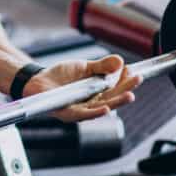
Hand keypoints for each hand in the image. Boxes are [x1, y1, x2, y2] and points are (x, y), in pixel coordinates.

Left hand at [21, 54, 142, 122]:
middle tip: (138, 80)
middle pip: (112, 98)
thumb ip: (102, 66)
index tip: (135, 72)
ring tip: (130, 96)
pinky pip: (83, 114)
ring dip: (117, 102)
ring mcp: (81, 110)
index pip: (116, 88)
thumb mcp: (84, 67)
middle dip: (126, 90)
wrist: (37, 81)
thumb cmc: (60, 76)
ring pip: (102, 107)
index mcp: (98, 93)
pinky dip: (95, 112)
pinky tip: (107, 109)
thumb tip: (120, 61)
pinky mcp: (68, 113)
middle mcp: (92, 103)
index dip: (126, 81)